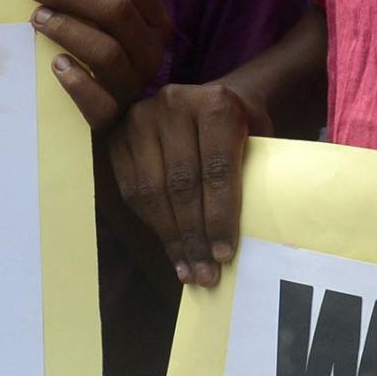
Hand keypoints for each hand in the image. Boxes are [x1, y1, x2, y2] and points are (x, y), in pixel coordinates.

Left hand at [28, 0, 171, 128]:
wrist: (108, 122)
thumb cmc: (95, 56)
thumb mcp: (102, 23)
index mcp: (154, 22)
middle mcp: (151, 52)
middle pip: (118, 10)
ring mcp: (135, 85)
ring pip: (108, 51)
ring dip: (68, 29)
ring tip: (38, 19)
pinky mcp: (114, 118)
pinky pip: (99, 102)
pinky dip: (76, 80)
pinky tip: (55, 64)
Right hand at [107, 80, 266, 286]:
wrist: (210, 101)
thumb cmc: (242, 130)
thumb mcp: (259, 140)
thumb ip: (252, 176)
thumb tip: (241, 240)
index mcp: (216, 104)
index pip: (217, 170)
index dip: (220, 217)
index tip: (224, 255)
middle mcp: (173, 105)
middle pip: (181, 184)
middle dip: (194, 236)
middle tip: (206, 274)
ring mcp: (141, 118)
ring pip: (152, 191)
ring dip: (171, 238)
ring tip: (189, 271)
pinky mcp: (117, 135)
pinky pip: (131, 191)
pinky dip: (152, 225)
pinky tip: (170, 250)